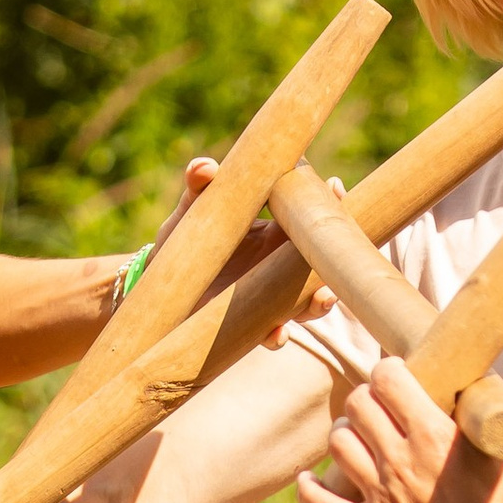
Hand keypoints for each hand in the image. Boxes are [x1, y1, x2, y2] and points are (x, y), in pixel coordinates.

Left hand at [140, 157, 332, 342]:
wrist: (160, 289)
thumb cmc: (182, 241)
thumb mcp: (191, 211)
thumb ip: (198, 187)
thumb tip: (204, 167)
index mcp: (274, 233)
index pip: (310, 217)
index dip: (328, 203)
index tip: (335, 187)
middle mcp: (279, 267)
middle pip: (321, 264)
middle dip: (337, 260)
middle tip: (342, 249)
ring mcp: (268, 298)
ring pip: (306, 302)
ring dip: (318, 302)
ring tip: (323, 298)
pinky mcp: (249, 327)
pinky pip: (271, 334)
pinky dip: (276, 335)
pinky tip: (276, 332)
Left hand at [298, 362, 502, 502]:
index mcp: (433, 436)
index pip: (388, 378)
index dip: (389, 370)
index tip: (398, 376)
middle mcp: (399, 461)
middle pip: (358, 405)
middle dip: (367, 398)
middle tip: (379, 408)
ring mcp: (379, 497)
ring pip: (338, 445)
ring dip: (344, 435)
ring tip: (357, 438)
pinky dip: (309, 489)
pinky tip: (311, 480)